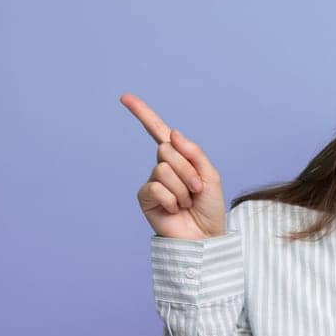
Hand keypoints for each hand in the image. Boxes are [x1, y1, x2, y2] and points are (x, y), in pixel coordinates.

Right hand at [120, 92, 227, 240]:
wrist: (204, 238)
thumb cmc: (209, 209)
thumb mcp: (210, 176)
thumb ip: (194, 153)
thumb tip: (172, 133)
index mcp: (179, 158)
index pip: (158, 131)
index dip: (143, 113)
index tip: (125, 97)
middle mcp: (163, 167)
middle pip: (167, 150)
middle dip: (187, 170)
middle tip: (196, 190)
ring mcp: (153, 182)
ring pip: (163, 169)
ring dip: (182, 188)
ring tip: (187, 203)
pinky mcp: (146, 198)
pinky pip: (156, 187)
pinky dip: (171, 199)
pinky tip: (175, 210)